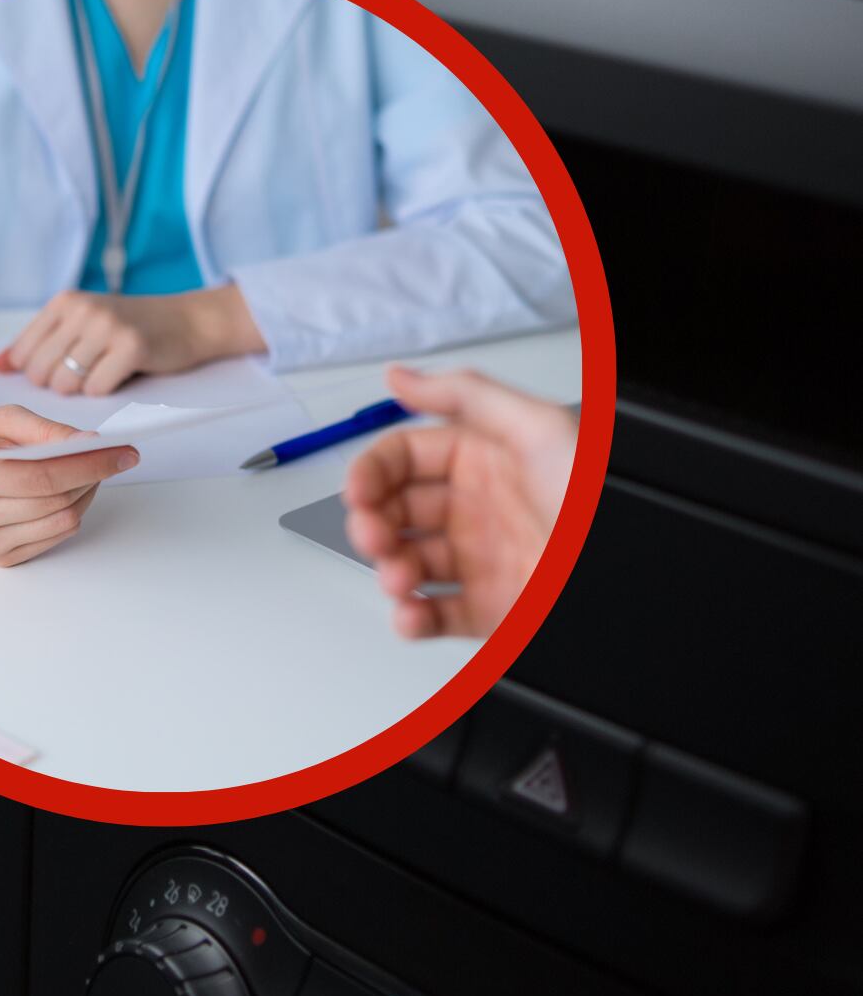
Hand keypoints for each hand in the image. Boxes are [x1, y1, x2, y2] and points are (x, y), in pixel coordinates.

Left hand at [0, 281, 263, 395]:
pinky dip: (104, 391)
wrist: (187, 320)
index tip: (57, 372)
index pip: (23, 352)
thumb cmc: (128, 326)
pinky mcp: (131, 347)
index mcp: (64, 302)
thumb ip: (38, 342)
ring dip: (81, 390)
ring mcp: (106, 327)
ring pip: (66, 383)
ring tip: (100, 373)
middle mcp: (82, 310)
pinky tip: (118, 376)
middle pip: (41, 371)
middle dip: (57, 385)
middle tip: (83, 375)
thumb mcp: (80, 322)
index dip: (35, 373)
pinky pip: (97, 389)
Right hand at [0, 401, 139, 566]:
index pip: (41, 477)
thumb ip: (44, 430)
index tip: (123, 452)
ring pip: (62, 522)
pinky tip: (64, 493)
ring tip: (84, 471)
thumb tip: (90, 443)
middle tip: (110, 455)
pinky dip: (70, 512)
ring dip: (85, 494)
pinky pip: (54, 537)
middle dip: (92, 475)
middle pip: (56, 501)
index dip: (88, 464)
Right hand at [343, 364, 576, 638]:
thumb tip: (401, 377)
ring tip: (398, 577)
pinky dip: (412, 618)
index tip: (358, 490)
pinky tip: (411, 612)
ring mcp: (483, 562)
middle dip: (373, 522)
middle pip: (398, 511)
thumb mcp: (539, 428)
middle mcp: (479, 509)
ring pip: (409, 563)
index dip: (373, 471)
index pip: (404, 458)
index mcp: (484, 460)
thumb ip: (465, 396)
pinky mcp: (492, 612)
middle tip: (373, 535)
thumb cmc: (599, 500)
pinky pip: (437, 615)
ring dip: (388, 570)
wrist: (636, 577)